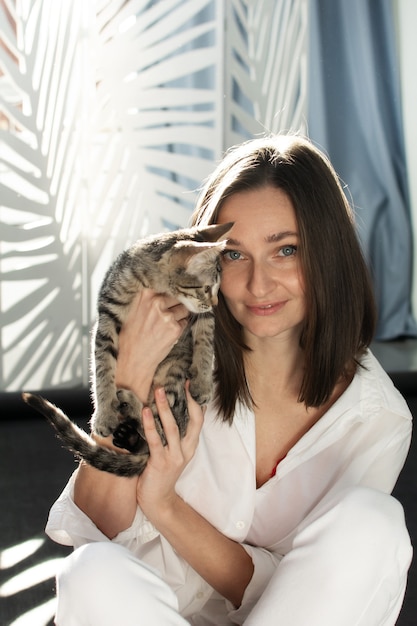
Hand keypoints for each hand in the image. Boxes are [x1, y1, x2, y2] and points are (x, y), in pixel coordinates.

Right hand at [115, 289, 189, 401]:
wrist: (132, 360)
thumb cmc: (130, 336)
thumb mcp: (132, 311)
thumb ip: (146, 298)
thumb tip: (162, 288)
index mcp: (144, 295)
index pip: (167, 283)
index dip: (172, 288)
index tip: (175, 288)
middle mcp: (156, 303)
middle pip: (177, 295)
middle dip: (175, 303)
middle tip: (168, 313)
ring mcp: (167, 316)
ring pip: (184, 308)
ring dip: (179, 315)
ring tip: (166, 324)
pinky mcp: (175, 329)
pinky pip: (185, 321)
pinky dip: (180, 326)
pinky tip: (168, 332)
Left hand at [136, 383, 203, 523]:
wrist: (157, 501)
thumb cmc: (161, 473)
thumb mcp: (172, 452)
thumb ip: (173, 435)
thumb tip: (167, 411)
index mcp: (190, 445)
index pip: (199, 419)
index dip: (196, 400)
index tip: (190, 383)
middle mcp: (186, 450)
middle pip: (193, 420)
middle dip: (187, 399)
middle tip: (179, 381)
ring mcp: (175, 457)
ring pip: (173, 428)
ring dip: (165, 408)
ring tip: (158, 391)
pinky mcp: (161, 463)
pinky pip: (156, 441)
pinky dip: (150, 425)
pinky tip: (145, 412)